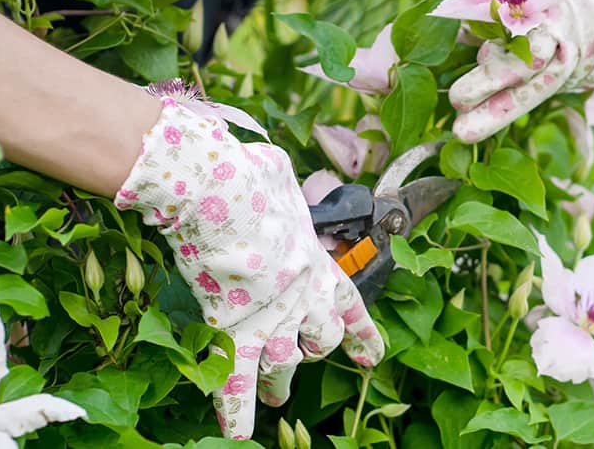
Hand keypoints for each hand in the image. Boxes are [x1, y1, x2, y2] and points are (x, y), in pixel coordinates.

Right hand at [115, 97, 383, 438]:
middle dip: (311, 355)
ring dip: (279, 385)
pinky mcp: (235, 331)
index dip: (362, 334)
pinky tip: (235, 431)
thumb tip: (266, 171)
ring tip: (275, 400)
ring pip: (285, 365)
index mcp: (318, 264)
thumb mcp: (277, 175)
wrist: (222, 194)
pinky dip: (235, 407)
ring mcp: (271, 318)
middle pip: (319, 341)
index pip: (350, 307)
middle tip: (298, 366)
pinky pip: (237, 380)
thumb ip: (278, 188)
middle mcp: (304, 298)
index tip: (371, 357)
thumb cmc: (249, 178)